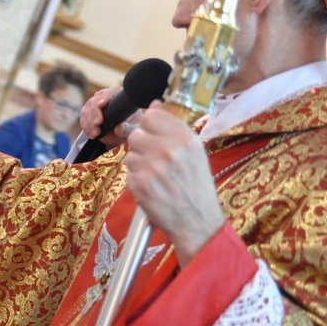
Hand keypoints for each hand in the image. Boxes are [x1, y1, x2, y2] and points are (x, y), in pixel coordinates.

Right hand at [80, 87, 140, 146]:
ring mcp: (95, 103)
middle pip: (95, 101)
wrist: (123, 131)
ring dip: (89, 122)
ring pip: (87, 109)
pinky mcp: (88, 110)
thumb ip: (127, 129)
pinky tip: (91, 134)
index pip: (110, 93)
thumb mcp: (132, 129)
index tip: (101, 104)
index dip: (105, 97)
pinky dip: (86, 126)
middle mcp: (105, 96)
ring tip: (95, 134)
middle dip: (94, 114)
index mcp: (118, 95)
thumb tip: (118, 129)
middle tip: (97, 125)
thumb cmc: (131, 126)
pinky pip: (83, 116)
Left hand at [125, 101, 223, 266]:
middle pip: (136, 134)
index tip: (155, 136)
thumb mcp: (195, 152)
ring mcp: (153, 168)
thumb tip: (154, 103)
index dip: (150, 126)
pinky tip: (152, 188)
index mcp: (186, 139)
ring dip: (139, 164)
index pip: (151, 115)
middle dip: (142, 147)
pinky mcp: (141, 184)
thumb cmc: (196, 186)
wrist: (197, 221)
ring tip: (156, 176)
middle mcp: (170, 151)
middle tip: (156, 161)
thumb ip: (174, 127)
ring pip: (130, 154)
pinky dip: (137, 180)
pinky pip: (129, 172)